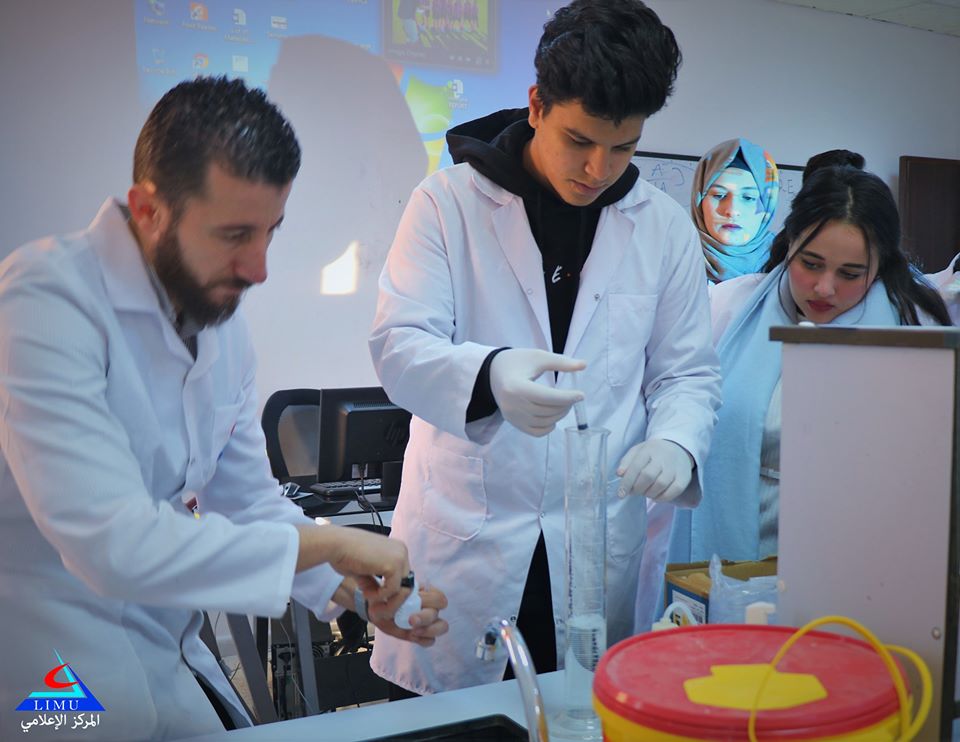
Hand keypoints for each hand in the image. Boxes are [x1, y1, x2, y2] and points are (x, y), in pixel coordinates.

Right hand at [295, 524, 409, 602]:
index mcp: (396, 550)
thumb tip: (384, 601)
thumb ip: (377, 583)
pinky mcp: (394, 564)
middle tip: (375, 611)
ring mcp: (400, 557)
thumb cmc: (345, 555)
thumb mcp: (366, 572)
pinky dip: (379, 596)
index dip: (392, 596)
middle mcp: (402, 552)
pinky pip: (392, 590)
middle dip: (392, 603)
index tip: (378, 606)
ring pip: (403, 592)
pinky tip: (365, 592)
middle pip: (407, 587)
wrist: (335, 545)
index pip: (404, 580)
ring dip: (386, 603)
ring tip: (369, 603)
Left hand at [367, 584, 449, 646]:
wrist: (379, 612)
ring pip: (442, 626)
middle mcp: (431, 606)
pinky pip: (430, 640)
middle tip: (411, 621)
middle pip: (438, 612)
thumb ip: (397, 594)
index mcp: (426, 593)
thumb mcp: (388, 595)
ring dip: (429, 630)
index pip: (439, 597)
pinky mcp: (423, 635)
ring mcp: (429, 622)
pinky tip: (411, 636)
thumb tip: (406, 592)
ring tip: (413, 632)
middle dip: (425, 617)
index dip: (429, 601)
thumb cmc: (385, 599)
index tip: (414, 602)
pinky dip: (422, 640)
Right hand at [489, 349, 585, 435]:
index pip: (547, 397)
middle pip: (547, 411)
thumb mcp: (538, 357)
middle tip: (573, 398)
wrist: (492, 371)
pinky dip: (548, 426)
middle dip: (565, 405)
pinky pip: (536, 432)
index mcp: (517, 387)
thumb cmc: (517, 362)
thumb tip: (584, 365)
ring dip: (559, 415)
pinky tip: (553, 417)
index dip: (566, 397)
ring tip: (565, 405)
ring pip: (544, 422)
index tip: (581, 395)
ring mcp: (512, 416)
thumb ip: (561, 362)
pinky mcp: (513, 422)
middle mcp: (513, 405)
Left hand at [616, 439, 693, 501]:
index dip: (627, 482)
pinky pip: (674, 490)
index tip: (620, 494)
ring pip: (661, 484)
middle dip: (638, 488)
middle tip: (634, 492)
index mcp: (649, 450)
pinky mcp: (684, 477)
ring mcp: (675, 467)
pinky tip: (656, 496)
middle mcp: (663, 457)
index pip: (636, 466)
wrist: (677, 447)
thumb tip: (620, 474)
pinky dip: (663, 497)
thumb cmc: (653, 452)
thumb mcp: (637, 451)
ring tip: (645, 492)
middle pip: (648, 476)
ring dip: (649, 493)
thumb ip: (627, 461)